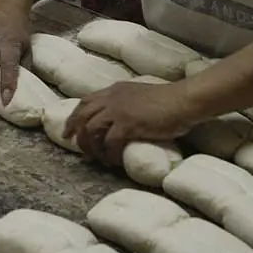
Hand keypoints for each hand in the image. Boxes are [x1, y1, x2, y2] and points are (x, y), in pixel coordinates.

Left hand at [64, 80, 199, 164]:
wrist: (183, 100)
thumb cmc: (170, 100)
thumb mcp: (141, 95)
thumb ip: (127, 103)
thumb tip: (120, 120)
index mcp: (115, 90)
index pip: (85, 101)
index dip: (74, 117)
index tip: (69, 131)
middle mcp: (112, 98)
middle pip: (82, 115)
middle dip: (75, 133)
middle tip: (74, 147)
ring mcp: (118, 110)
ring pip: (91, 130)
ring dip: (92, 147)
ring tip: (98, 158)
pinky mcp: (127, 124)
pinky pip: (109, 143)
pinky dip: (109, 154)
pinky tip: (114, 161)